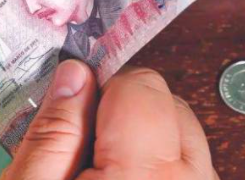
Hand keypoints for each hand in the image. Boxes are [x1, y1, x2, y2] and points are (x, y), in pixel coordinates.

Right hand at [2, 61, 218, 179]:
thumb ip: (53, 133)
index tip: (72, 112)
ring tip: (100, 175)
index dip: (99, 92)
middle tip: (83, 151)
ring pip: (184, 138)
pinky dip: (160, 169)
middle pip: (170, 105)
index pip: (141, 85)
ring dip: (146, 144)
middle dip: (126, 115)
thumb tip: (75, 75)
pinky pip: (191, 169)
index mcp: (143, 176)